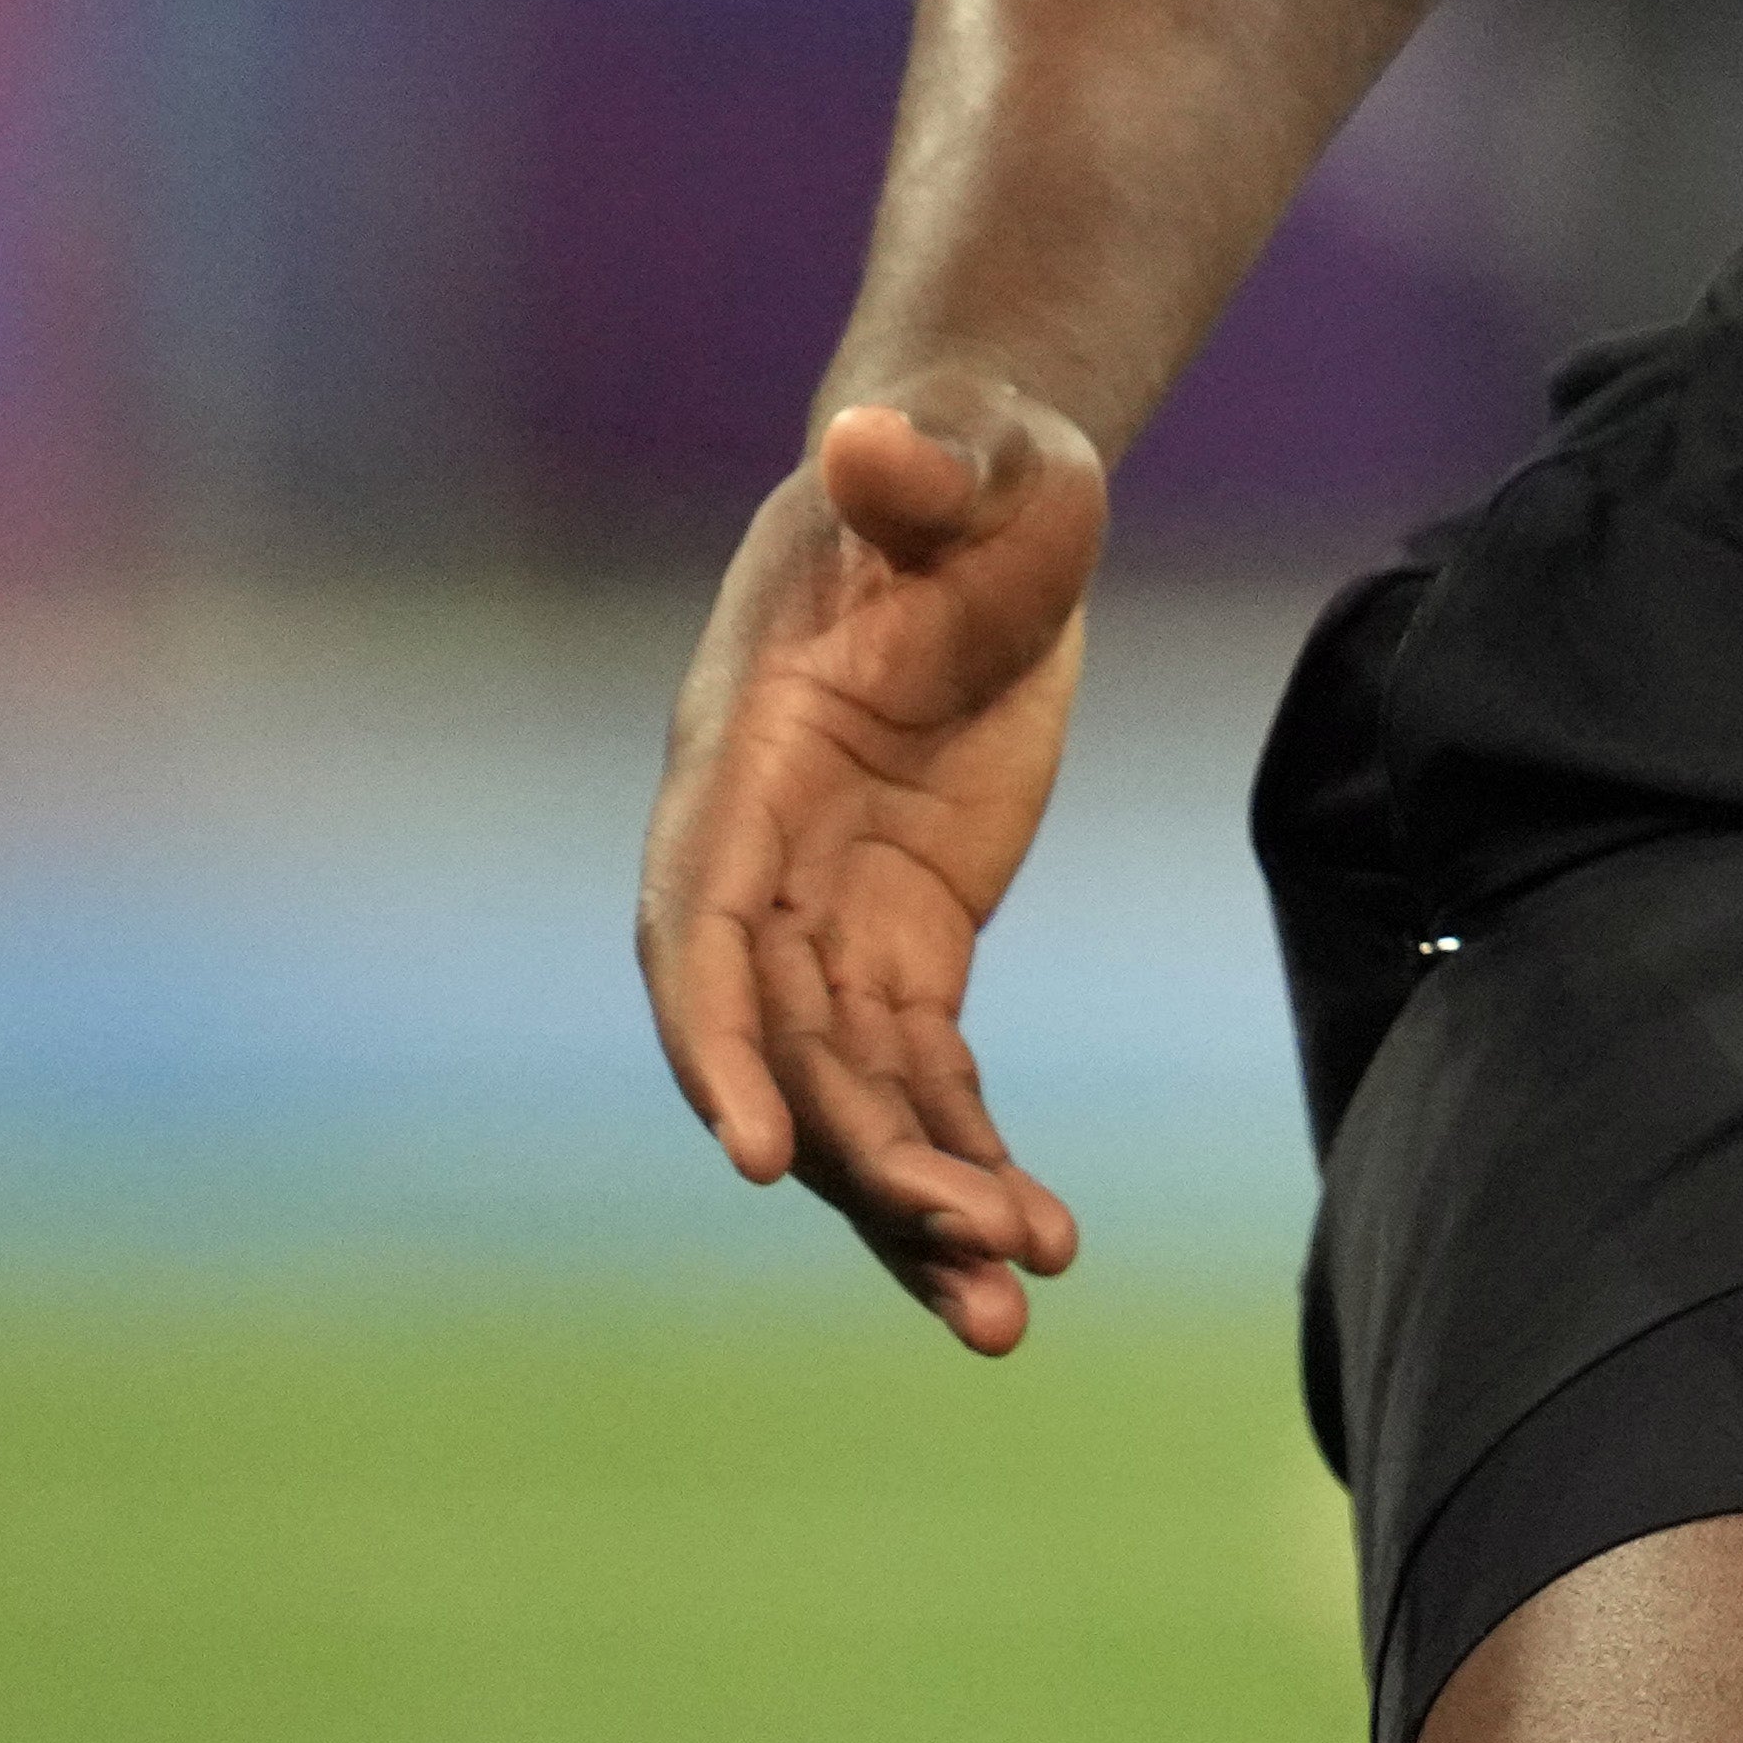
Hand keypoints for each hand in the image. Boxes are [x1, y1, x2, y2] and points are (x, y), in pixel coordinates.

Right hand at [636, 380, 1112, 1348]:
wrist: (986, 500)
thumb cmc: (969, 467)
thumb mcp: (972, 456)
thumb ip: (918, 468)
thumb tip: (868, 434)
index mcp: (743, 760)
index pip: (704, 930)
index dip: (722, 1044)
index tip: (760, 1155)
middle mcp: (763, 859)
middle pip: (789, 1050)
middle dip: (862, 1168)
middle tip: (977, 1266)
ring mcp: (832, 912)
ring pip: (852, 1095)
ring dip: (922, 1202)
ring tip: (1015, 1308)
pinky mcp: (908, 939)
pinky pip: (921, 1079)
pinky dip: (966, 1157)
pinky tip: (1039, 1241)